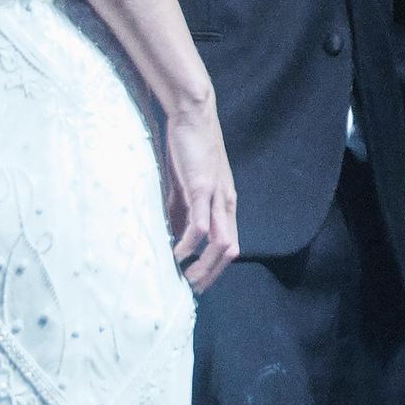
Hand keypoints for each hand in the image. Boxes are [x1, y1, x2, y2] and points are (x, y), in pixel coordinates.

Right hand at [162, 102, 238, 292]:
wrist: (193, 115)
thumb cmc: (189, 149)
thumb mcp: (186, 186)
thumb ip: (183, 211)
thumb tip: (175, 235)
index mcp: (225, 203)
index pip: (230, 245)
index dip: (215, 268)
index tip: (197, 282)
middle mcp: (226, 203)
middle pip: (230, 250)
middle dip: (211, 275)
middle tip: (190, 289)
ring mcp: (217, 196)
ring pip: (220, 243)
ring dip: (203, 266)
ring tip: (184, 278)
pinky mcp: (202, 187)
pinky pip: (199, 224)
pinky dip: (189, 245)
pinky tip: (176, 255)